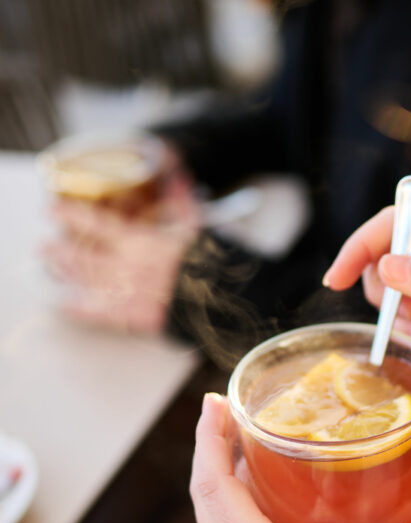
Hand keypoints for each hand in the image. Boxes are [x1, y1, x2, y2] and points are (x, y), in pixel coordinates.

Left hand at [41, 158, 201, 333]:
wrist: (221, 300)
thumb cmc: (210, 264)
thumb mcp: (196, 227)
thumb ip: (182, 200)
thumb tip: (178, 175)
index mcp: (139, 241)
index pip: (95, 224)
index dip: (70, 216)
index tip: (52, 210)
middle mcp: (126, 265)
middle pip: (83, 255)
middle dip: (61, 251)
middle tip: (46, 247)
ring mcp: (127, 291)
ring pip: (86, 280)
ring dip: (65, 273)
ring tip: (51, 265)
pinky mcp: (133, 316)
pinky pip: (99, 313)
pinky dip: (79, 309)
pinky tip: (65, 304)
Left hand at [190, 394, 410, 522]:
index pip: (213, 485)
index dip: (210, 440)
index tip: (215, 402)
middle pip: (207, 495)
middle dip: (216, 448)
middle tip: (235, 412)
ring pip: (217, 516)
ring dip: (226, 476)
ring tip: (252, 443)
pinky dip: (239, 504)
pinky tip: (269, 495)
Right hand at [323, 203, 410, 379]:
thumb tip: (389, 266)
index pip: (399, 221)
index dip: (363, 245)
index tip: (337, 277)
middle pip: (389, 251)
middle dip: (384, 287)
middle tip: (400, 318)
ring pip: (395, 282)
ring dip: (396, 310)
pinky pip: (409, 305)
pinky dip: (408, 323)